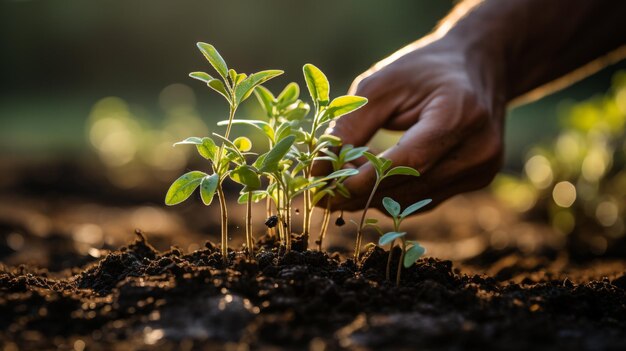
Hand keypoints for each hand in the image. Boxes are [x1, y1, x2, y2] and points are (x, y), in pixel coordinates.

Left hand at [314, 34, 507, 212]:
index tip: (325, 189)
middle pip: (409, 184)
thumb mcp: (380, 86)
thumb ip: (350, 127)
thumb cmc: (423, 71)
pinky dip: (391, 195)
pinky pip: (424, 198)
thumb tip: (317, 171)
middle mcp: (478, 148)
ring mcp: (482, 168)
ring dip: (372, 197)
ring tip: (339, 188)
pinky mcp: (477, 180)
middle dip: (360, 193)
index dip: (365, 180)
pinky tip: (367, 186)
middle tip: (321, 196)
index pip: (408, 161)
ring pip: (414, 198)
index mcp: (460, 114)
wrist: (477, 66)